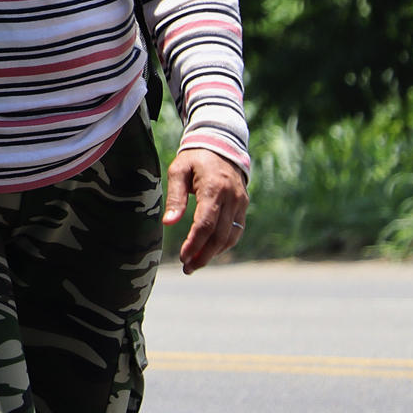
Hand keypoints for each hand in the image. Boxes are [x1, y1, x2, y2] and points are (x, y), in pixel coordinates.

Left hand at [165, 148, 248, 274]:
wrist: (221, 145)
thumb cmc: (194, 158)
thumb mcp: (178, 170)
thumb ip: (175, 197)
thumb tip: (169, 224)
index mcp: (213, 188)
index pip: (205, 223)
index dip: (194, 243)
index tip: (183, 257)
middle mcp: (231, 198)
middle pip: (219, 235)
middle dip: (203, 254)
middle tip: (188, 268)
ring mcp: (240, 203)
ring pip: (230, 236)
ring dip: (214, 254)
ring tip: (195, 264)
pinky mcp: (243, 206)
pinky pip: (236, 230)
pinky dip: (223, 244)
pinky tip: (209, 251)